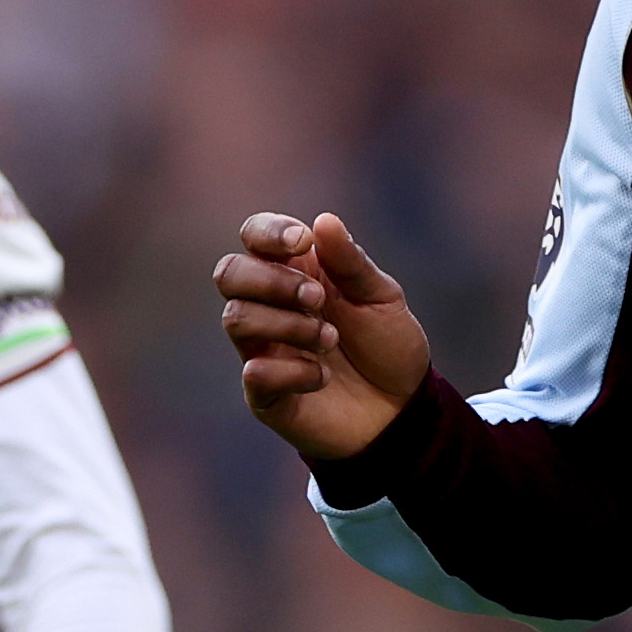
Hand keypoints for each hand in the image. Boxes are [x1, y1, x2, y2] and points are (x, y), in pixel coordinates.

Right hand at [213, 211, 432, 464]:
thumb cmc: (387, 346)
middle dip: (272, 281)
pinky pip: (255, 373)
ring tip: (329, 339)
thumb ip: (351, 262)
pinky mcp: (265, 394)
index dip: (268, 232)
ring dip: (287, 324)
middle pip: (229, 273)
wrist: (402, 411)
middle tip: (319, 299)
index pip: (254, 236)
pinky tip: (322, 375)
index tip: (302, 242)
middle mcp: (269, 307)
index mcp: (296, 271)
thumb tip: (323, 220)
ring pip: (236, 318)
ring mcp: (263, 349)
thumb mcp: (382, 297)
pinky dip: (293, 370)